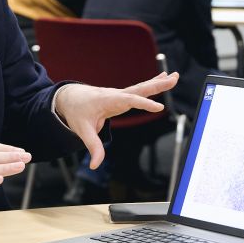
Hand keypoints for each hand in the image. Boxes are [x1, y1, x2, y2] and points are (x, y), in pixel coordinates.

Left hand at [55, 72, 178, 168]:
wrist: (69, 97)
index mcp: (107, 100)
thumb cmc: (76, 111)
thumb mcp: (82, 130)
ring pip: (141, 88)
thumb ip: (92, 146)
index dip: (144, 104)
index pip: (129, 101)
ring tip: (174, 77)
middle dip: (156, 85)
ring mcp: (120, 94)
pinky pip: (139, 91)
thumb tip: (94, 165)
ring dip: (158, 82)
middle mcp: (116, 94)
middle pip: (139, 89)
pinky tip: (162, 79)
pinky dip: (151, 85)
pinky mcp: (122, 96)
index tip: (159, 108)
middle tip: (174, 79)